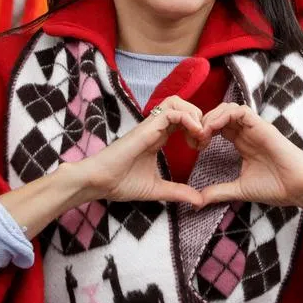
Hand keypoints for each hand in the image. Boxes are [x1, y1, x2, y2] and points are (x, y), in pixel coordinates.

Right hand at [79, 96, 205, 206]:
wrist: (99, 182)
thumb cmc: (120, 183)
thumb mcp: (157, 189)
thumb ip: (178, 192)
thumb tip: (199, 201)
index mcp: (158, 137)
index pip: (182, 120)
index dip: (197, 128)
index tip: (201, 147)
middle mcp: (155, 128)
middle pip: (182, 105)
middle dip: (199, 118)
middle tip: (202, 140)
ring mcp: (150, 126)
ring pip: (177, 102)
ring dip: (193, 115)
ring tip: (198, 135)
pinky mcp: (146, 127)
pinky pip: (171, 112)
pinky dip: (187, 119)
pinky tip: (194, 134)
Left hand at [199, 103, 302, 245]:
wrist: (300, 188)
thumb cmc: (276, 188)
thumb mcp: (240, 190)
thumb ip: (219, 192)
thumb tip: (197, 201)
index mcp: (242, 144)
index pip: (218, 127)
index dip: (203, 132)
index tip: (194, 147)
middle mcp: (247, 133)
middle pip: (220, 114)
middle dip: (203, 122)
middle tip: (194, 138)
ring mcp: (255, 128)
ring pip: (228, 108)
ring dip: (211, 117)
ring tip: (202, 133)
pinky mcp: (262, 126)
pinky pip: (240, 111)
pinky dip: (224, 115)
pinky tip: (213, 129)